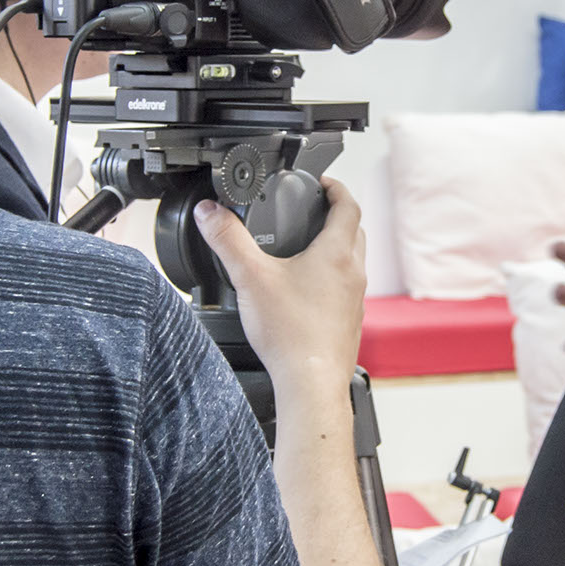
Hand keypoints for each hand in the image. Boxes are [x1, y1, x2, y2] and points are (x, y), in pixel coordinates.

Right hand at [194, 179, 366, 399]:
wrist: (311, 382)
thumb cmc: (290, 334)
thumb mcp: (250, 278)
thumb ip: (227, 240)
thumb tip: (209, 212)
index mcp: (336, 253)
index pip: (348, 205)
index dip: (336, 188)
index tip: (322, 182)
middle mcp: (352, 273)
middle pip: (354, 230)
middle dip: (336, 215)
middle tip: (313, 210)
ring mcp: (355, 300)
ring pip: (352, 261)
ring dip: (336, 247)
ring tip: (306, 248)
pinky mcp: (349, 322)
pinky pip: (346, 289)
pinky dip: (332, 278)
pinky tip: (306, 291)